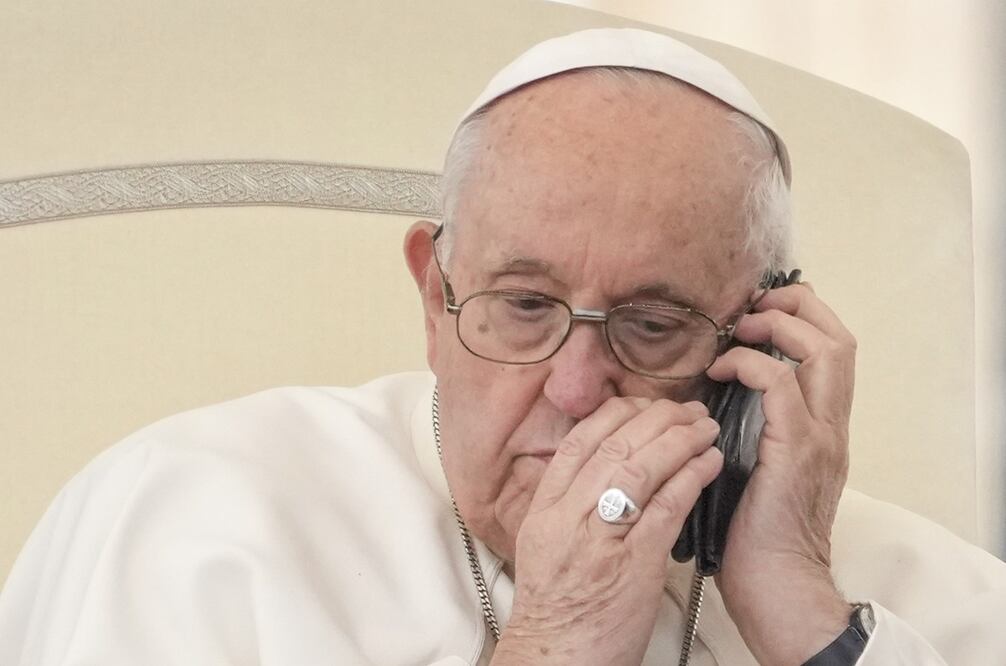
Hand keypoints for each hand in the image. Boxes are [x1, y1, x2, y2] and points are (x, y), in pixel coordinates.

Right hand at [492, 397, 722, 665]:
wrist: (557, 660)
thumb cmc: (559, 611)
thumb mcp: (545, 546)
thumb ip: (567, 505)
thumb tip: (598, 469)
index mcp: (546, 510)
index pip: (578, 441)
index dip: (615, 414)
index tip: (643, 405)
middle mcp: (569, 517)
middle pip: (613, 445)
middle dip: (655, 418)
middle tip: (684, 409)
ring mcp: (600, 539)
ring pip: (640, 467)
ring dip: (679, 439)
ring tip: (705, 427)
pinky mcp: (634, 564)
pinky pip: (666, 506)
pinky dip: (691, 477)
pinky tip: (709, 462)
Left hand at [707, 283, 855, 665]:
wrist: (777, 585)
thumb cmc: (755, 533)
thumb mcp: (755, 466)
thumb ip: (748, 427)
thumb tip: (705, 394)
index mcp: (822, 428)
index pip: (832, 351)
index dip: (800, 318)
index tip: (756, 311)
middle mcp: (831, 426)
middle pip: (840, 339)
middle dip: (798, 306)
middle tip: (753, 306)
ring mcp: (819, 437)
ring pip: (824, 351)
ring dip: (779, 326)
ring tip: (740, 329)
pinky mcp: (796, 451)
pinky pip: (781, 385)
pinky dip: (751, 364)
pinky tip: (721, 370)